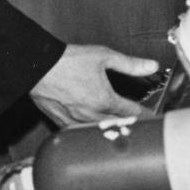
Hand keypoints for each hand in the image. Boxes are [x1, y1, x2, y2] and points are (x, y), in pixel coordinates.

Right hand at [30, 44, 158, 126]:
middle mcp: (92, 115)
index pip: (133, 113)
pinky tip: (95, 128)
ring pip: (100, 133)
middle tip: (140, 124)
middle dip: (131, 125)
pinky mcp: (62, 124)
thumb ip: (130, 64)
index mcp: (105, 100)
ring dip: (111, 130)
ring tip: (120, 128)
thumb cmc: (68, 61)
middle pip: (119, 126)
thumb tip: (151, 66)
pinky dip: (91, 132)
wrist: (38, 67)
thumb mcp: (103, 56)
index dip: (145, 115)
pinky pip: (81, 134)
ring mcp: (76, 122)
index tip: (152, 117)